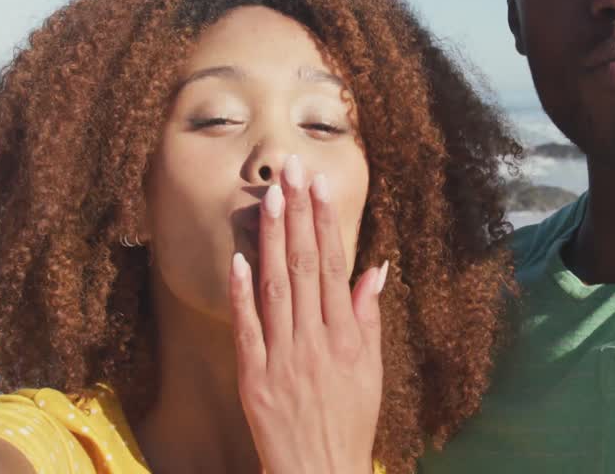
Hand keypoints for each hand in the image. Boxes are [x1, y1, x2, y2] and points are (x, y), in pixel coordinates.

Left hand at [229, 155, 386, 473]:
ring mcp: (283, 359)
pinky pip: (247, 329)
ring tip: (269, 197)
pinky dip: (242, 294)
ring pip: (276, 287)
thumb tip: (375, 268)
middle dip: (298, 215)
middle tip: (291, 171)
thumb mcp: (371, 369)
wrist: (321, 473)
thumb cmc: (350, 421)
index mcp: (347, 337)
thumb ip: (368, 316)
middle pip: (304, 267)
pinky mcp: (254, 378)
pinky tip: (238, 259)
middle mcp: (316, 342)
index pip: (334, 267)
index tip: (320, 186)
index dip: (326, 223)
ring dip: (271, 239)